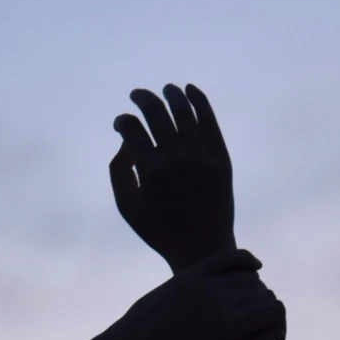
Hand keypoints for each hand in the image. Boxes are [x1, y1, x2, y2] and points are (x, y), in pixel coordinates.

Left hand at [98, 249, 284, 339]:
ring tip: (245, 311)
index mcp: (229, 325)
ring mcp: (204, 282)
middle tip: (255, 329)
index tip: (271, 337)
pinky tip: (255, 268)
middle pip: (264, 294)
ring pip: (249, 278)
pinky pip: (230, 258)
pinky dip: (247, 261)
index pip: (275, 310)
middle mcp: (219, 299)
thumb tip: (278, 331)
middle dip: (266, 311)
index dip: (280, 324)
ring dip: (254, 292)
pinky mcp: (191, 274)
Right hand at [111, 83, 235, 272]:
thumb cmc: (159, 230)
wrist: (203, 250)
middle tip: (137, 95)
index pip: (132, 129)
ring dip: (172, 95)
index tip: (121, 123)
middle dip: (143, 98)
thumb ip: (118, 171)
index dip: (122, 120)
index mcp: (151, 172)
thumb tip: (126, 140)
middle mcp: (177, 160)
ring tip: (166, 89)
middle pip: (157, 113)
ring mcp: (202, 158)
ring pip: (184, 112)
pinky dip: (200, 101)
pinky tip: (190, 90)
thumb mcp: (127, 206)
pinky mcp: (221, 159)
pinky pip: (210, 122)